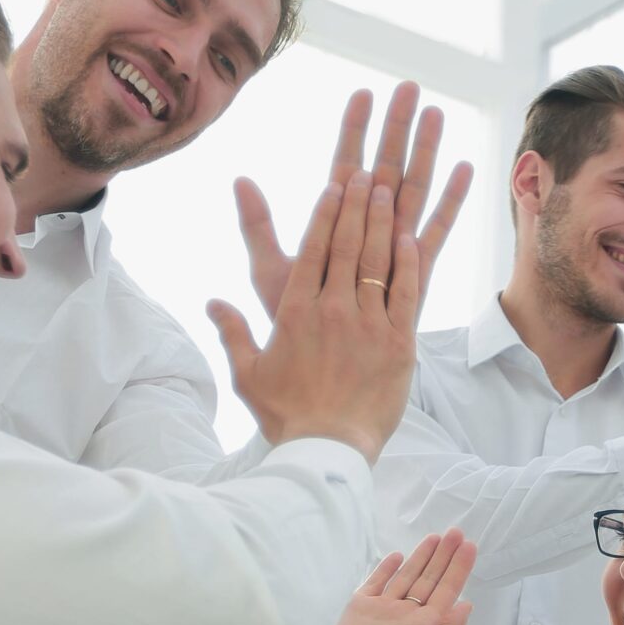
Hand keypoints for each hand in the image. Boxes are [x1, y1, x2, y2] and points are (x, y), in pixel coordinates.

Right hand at [210, 171, 422, 459]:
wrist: (326, 450)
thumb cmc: (285, 415)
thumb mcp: (247, 374)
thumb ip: (232, 333)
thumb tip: (212, 302)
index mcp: (295, 312)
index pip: (311, 252)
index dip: (325, 216)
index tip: (334, 187)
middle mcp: (332, 310)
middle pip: (346, 246)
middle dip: (356, 206)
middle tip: (365, 174)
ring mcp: (367, 324)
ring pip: (376, 262)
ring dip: (381, 222)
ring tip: (387, 191)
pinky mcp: (397, 343)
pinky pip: (406, 293)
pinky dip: (408, 264)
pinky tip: (411, 237)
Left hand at [239, 83, 472, 318]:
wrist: (322, 374)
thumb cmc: (293, 325)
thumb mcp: (269, 272)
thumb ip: (258, 227)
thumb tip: (239, 179)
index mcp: (334, 225)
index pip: (345, 164)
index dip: (353, 129)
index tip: (363, 92)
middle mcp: (368, 230)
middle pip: (385, 166)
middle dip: (396, 127)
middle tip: (410, 87)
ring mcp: (394, 248)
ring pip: (413, 189)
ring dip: (424, 151)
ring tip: (436, 113)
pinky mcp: (414, 273)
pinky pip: (435, 232)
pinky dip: (449, 201)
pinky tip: (462, 169)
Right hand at [312, 530, 477, 624]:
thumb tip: (467, 605)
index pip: (448, 590)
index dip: (459, 568)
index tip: (469, 545)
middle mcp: (409, 615)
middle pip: (431, 579)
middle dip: (444, 556)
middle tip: (455, 532)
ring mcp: (386, 608)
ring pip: (408, 576)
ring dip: (422, 557)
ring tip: (435, 537)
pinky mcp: (363, 603)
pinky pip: (378, 580)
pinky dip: (388, 568)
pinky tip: (399, 555)